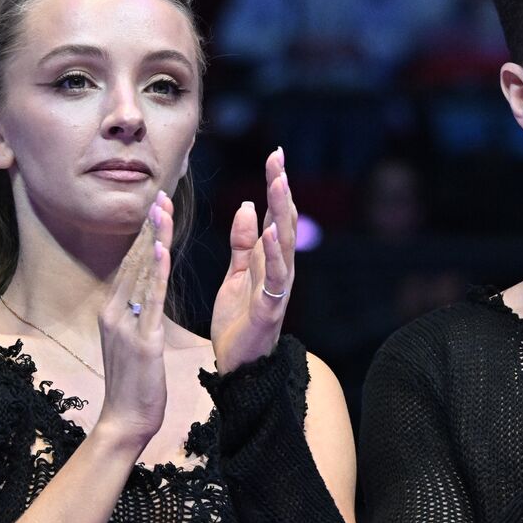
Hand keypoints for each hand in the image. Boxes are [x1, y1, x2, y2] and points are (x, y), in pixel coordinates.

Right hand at [96, 190, 173, 446]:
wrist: (125, 420)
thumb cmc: (133, 385)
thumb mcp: (131, 342)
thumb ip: (135, 316)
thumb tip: (143, 294)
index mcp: (112, 311)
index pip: (129, 264)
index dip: (143, 234)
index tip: (154, 207)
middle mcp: (114, 312)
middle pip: (133, 261)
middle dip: (148, 227)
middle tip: (160, 194)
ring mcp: (126, 325)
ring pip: (142, 273)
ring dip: (153, 239)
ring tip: (162, 209)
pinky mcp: (143, 340)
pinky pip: (152, 300)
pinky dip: (155, 272)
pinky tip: (160, 248)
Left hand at [212, 147, 296, 373]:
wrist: (238, 366)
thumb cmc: (239, 322)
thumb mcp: (237, 275)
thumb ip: (243, 243)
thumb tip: (250, 206)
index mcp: (270, 260)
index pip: (276, 215)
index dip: (276, 186)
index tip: (275, 155)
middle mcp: (280, 270)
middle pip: (284, 222)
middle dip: (281, 189)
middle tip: (278, 157)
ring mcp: (278, 288)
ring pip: (285, 243)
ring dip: (282, 212)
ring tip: (278, 183)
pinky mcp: (269, 308)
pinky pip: (275, 276)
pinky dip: (274, 252)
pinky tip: (272, 230)